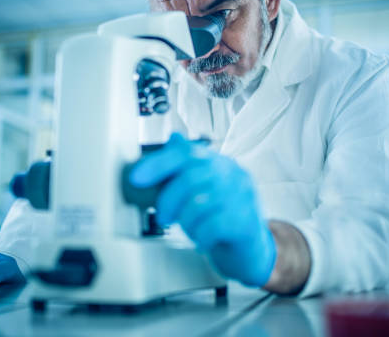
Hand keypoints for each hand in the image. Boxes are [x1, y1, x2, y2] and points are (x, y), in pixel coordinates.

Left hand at [130, 133, 275, 286]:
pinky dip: (200, 236)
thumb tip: (173, 139)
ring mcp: (243, 197)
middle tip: (163, 217)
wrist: (252, 250)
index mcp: (221, 163)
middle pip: (190, 178)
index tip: (136, 177)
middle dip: (168, 200)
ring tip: (191, 230)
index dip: (159, 163)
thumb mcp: (205, 190)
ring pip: (199, 204)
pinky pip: (211, 227)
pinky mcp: (245, 221)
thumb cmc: (222, 218)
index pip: (188, 152)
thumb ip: (189, 168)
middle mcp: (234, 174)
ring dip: (186, 222)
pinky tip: (203, 240)